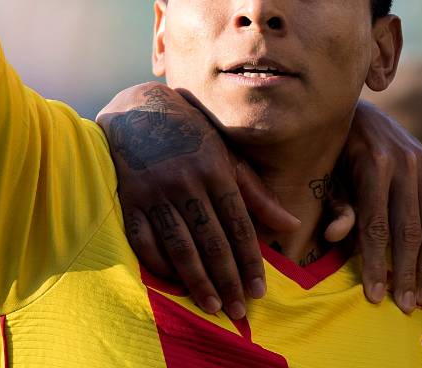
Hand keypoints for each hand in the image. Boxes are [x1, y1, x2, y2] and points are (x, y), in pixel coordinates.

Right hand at [97, 83, 298, 319]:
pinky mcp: (130, 201)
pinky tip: (176, 284)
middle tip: (240, 310)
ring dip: (198, 281)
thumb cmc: (192, 134)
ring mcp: (156, 193)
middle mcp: (187, 183)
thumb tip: (291, 224)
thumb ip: (257, 193)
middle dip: (228, 279)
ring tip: (214, 306)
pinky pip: (145, 242)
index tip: (259, 289)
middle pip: (212, 241)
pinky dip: (160, 266)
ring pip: (180, 246)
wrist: (139, 110)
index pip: (238, 225)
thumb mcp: (227, 155)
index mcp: (216, 170)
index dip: (250, 261)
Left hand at [328, 101, 421, 313]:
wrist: (360, 109)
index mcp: (375, 164)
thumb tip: (338, 239)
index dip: (377, 264)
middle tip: (404, 307)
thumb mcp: (327, 175)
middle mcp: (405, 162)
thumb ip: (336, 206)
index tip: (374, 296)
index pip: (378, 226)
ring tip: (420, 297)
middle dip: (406, 272)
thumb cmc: (334, 149)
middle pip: (408, 230)